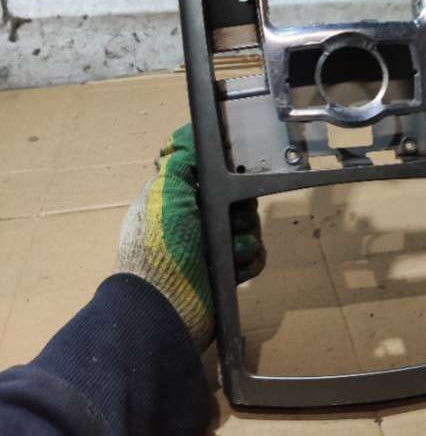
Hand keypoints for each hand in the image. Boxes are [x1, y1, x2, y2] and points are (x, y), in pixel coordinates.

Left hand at [117, 124, 264, 350]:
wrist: (166, 306)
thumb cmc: (161, 246)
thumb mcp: (165, 191)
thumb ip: (181, 159)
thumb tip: (190, 129)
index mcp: (177, 199)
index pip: (214, 175)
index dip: (228, 174)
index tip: (235, 176)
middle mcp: (195, 221)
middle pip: (238, 201)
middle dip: (242, 211)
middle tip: (232, 219)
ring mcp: (211, 249)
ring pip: (250, 229)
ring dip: (244, 239)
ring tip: (230, 251)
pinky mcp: (227, 273)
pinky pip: (255, 257)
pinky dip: (248, 261)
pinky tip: (235, 267)